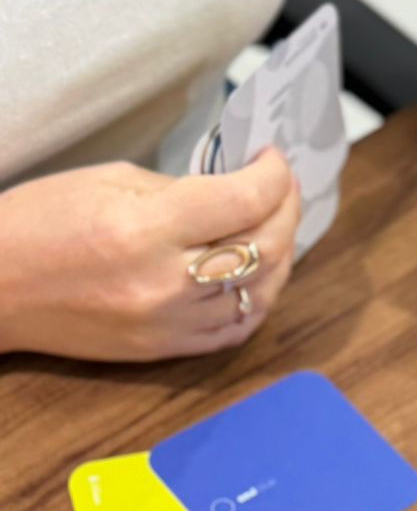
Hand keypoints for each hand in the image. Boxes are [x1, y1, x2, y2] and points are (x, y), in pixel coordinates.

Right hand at [0, 150, 299, 360]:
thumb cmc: (36, 225)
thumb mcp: (107, 181)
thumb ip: (179, 190)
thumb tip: (231, 191)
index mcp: (145, 229)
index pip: (242, 202)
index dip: (272, 177)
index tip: (272, 160)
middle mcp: (165, 282)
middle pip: (263, 248)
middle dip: (286, 211)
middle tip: (282, 188)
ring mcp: (170, 323)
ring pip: (260, 294)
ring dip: (281, 256)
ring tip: (276, 227)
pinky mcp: (166, 350)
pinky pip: (236, 331)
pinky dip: (259, 301)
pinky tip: (258, 276)